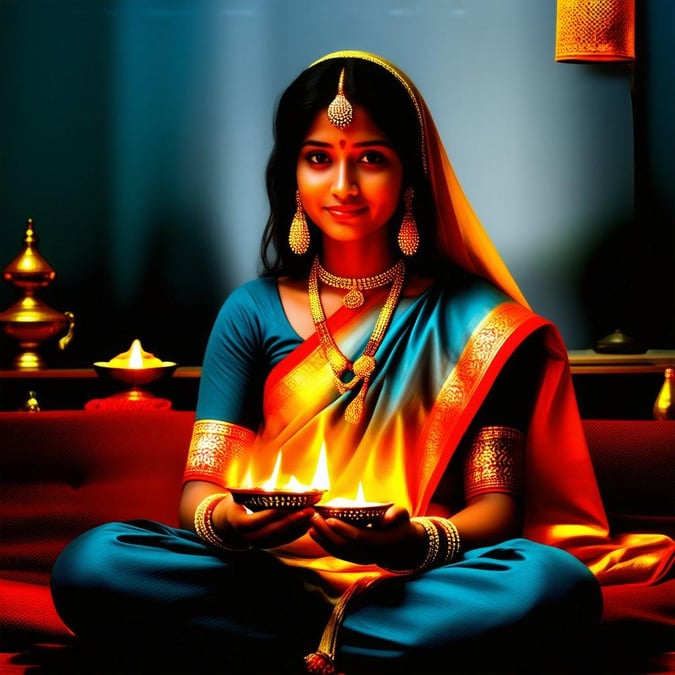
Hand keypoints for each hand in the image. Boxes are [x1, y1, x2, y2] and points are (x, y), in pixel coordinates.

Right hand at [212, 494, 314, 549]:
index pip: (254, 521)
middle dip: (291, 521)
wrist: (231, 523)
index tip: (285, 505)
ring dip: (298, 527)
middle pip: (271, 532)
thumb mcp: (240, 495)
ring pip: (280, 538)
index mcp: (238, 522)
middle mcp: (248, 537)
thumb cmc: (238, 502)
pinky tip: (309, 522)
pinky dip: (297, 532)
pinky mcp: (269, 545)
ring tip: (312, 514)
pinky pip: (285, 540)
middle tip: (308, 509)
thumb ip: (253, 491)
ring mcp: (259, 544)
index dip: (269, 515)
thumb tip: (271, 479)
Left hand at [308, 505, 426, 567]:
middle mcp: (370, 554)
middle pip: (345, 546)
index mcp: (381, 542)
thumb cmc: (400, 524)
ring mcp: (361, 559)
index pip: (359, 537)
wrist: (403, 544)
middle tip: (314, 517)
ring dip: (322, 539)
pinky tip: (313, 533)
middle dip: (327, 533)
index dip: (343, 529)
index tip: (329, 518)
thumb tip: (385, 519)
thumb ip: (396, 515)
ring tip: (310, 524)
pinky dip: (324, 544)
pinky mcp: (354, 559)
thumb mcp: (403, 516)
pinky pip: (337, 554)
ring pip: (339, 552)